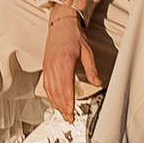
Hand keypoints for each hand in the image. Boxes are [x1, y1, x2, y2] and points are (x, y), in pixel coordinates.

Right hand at [41, 2, 104, 122]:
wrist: (61, 24)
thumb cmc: (73, 36)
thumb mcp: (86, 51)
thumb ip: (91, 69)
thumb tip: (98, 82)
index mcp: (64, 62)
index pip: (65, 88)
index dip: (68, 103)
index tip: (72, 113)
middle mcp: (53, 66)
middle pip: (57, 92)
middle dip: (63, 108)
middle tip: (69, 119)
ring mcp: (48, 66)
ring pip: (50, 90)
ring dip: (56, 104)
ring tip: (63, 113)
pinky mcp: (45, 66)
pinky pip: (46, 85)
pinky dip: (50, 96)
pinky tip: (55, 102)